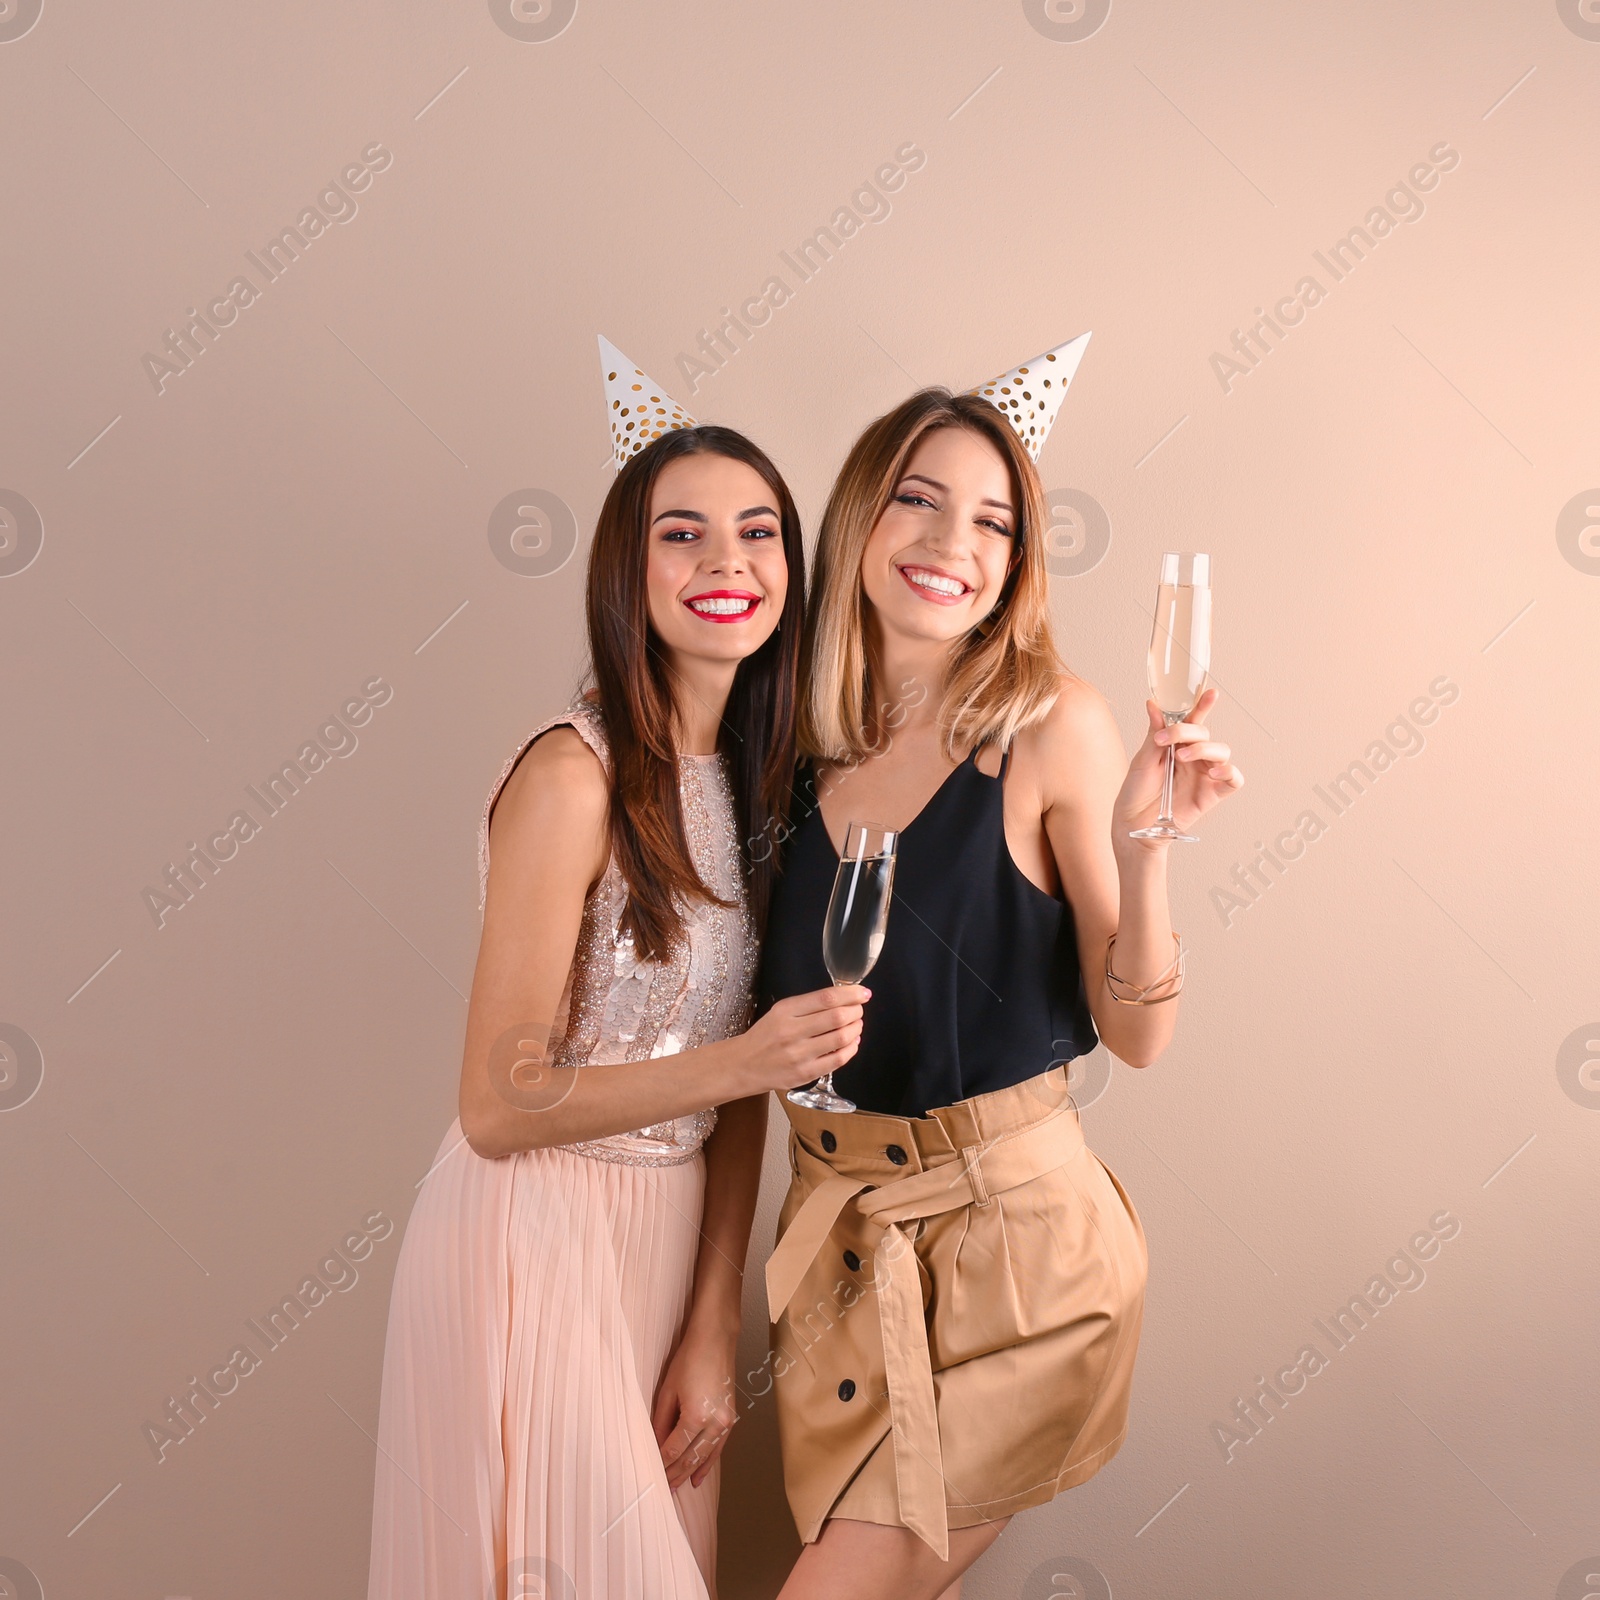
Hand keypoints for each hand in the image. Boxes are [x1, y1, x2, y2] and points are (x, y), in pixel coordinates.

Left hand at [652, 1326, 738, 1491]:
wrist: (716, 1339)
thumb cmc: (690, 1358)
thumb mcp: (668, 1390)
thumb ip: (661, 1421)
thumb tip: (655, 1445)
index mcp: (695, 1416)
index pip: (673, 1450)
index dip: (661, 1464)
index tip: (650, 1474)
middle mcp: (714, 1423)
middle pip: (690, 1458)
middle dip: (674, 1474)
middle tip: (661, 1489)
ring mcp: (725, 1422)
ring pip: (705, 1457)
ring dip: (690, 1473)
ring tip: (677, 1488)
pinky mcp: (731, 1418)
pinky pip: (718, 1448)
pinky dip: (708, 1463)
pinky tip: (699, 1476)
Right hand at [740, 986, 868, 1093]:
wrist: (743, 1065)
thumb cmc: (765, 1036)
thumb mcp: (780, 1012)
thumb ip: (808, 1005)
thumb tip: (844, 998)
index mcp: (786, 1011)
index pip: (826, 998)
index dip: (850, 994)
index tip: (863, 993)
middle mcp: (792, 1031)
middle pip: (837, 1017)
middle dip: (856, 1011)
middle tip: (859, 1010)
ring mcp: (799, 1054)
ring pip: (841, 1038)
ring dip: (856, 1029)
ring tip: (856, 1025)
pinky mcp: (806, 1073)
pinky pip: (838, 1059)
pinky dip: (851, 1049)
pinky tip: (852, 1043)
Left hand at [1114, 687, 1244, 844]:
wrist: (1134, 823)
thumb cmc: (1136, 792)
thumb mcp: (1142, 759)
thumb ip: (1154, 733)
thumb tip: (1153, 705)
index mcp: (1176, 745)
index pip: (1192, 721)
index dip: (1202, 706)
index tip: (1209, 693)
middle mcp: (1193, 757)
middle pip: (1205, 734)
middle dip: (1187, 732)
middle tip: (1166, 741)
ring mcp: (1204, 774)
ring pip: (1222, 751)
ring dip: (1204, 749)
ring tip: (1183, 757)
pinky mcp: (1213, 793)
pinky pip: (1234, 778)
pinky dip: (1229, 772)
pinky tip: (1213, 772)